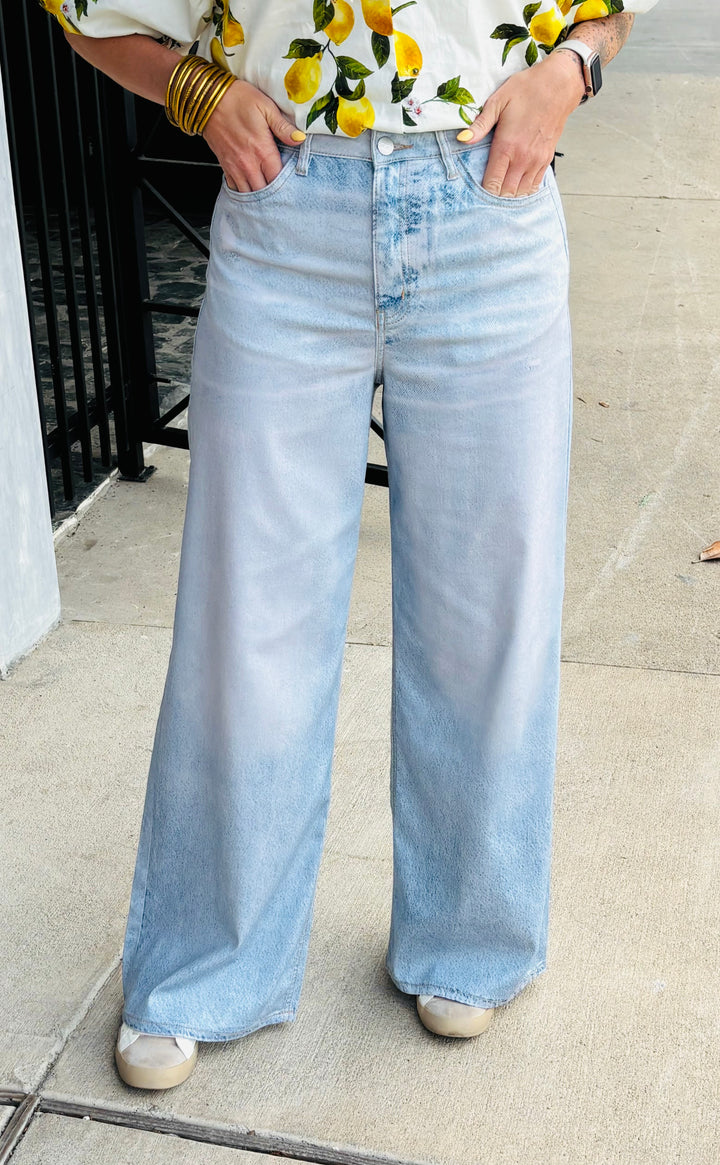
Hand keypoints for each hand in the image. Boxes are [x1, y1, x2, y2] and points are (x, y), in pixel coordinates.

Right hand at [202, 79, 305, 191]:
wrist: (207, 98)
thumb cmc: (237, 99)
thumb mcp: (266, 107)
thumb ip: (283, 127)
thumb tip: (299, 139)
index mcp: (262, 151)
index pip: (278, 179)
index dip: (287, 183)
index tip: (292, 179)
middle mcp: (248, 164)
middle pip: (265, 191)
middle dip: (274, 192)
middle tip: (282, 188)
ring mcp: (235, 167)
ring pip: (250, 194)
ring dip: (259, 194)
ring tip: (267, 189)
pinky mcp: (225, 166)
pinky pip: (236, 188)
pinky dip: (244, 190)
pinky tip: (251, 185)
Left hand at [457, 50, 585, 196]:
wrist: (559, 85)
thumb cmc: (528, 89)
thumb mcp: (498, 101)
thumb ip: (480, 124)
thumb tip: (462, 139)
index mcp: (507, 146)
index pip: (492, 183)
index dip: (483, 191)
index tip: (476, 188)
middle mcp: (523, 158)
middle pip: (506, 193)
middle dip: (494, 196)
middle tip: (485, 191)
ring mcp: (537, 161)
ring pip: (521, 193)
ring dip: (509, 195)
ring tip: (499, 189)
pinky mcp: (546, 159)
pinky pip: (534, 185)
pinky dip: (524, 189)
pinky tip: (515, 184)